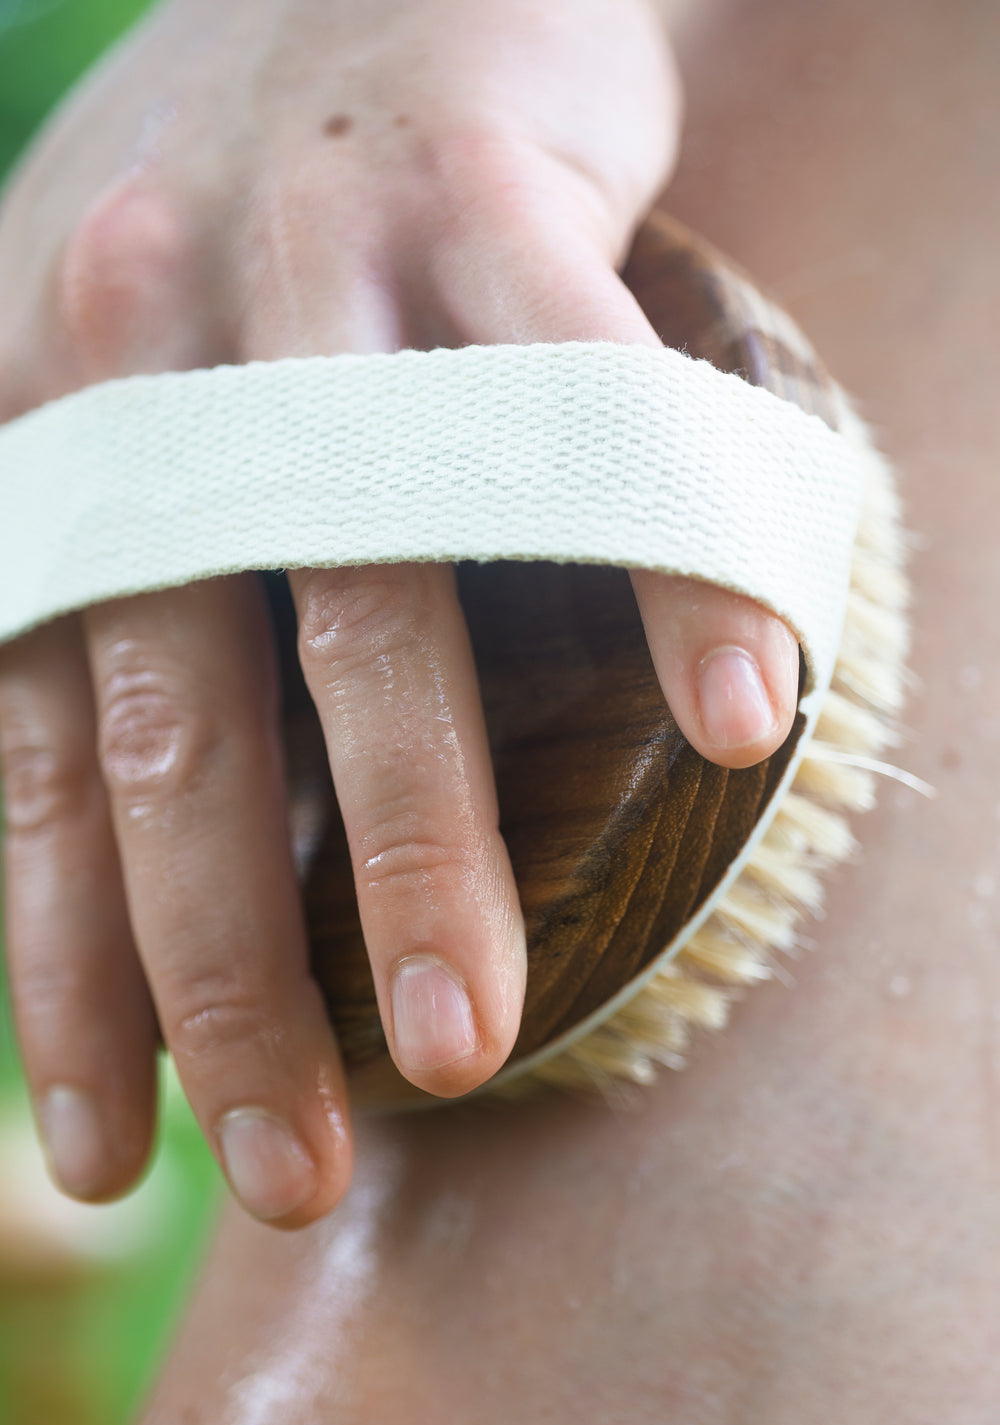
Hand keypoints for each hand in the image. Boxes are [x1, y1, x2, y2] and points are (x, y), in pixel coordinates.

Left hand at [0, 0, 797, 1225]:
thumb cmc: (239, 237)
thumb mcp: (100, 391)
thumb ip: (91, 581)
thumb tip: (73, 819)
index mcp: (48, 439)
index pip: (28, 754)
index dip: (67, 971)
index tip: (122, 1156)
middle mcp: (151, 366)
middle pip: (182, 716)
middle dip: (234, 970)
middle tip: (302, 1171)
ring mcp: (319, 276)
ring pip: (373, 596)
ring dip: (426, 838)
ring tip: (473, 1040)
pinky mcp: (490, 196)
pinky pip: (591, 411)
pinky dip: (670, 571)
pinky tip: (741, 723)